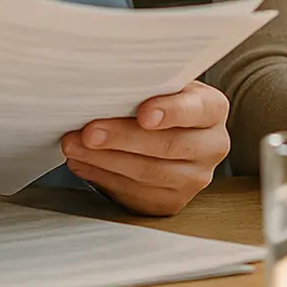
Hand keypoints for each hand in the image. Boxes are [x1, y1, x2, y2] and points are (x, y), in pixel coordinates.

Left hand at [60, 80, 229, 216]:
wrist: (169, 132)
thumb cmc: (159, 101)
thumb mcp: (161, 85)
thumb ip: (145, 85)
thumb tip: (106, 86)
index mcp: (212, 109)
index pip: (196, 110)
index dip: (171, 112)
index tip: (143, 114)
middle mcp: (211, 146)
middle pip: (168, 146)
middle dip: (123, 138)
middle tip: (89, 132)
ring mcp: (194, 179)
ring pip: (148, 173)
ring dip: (104, 160)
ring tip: (74, 147)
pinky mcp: (172, 202)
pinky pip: (136, 194)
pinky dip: (104, 178)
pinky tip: (84, 164)